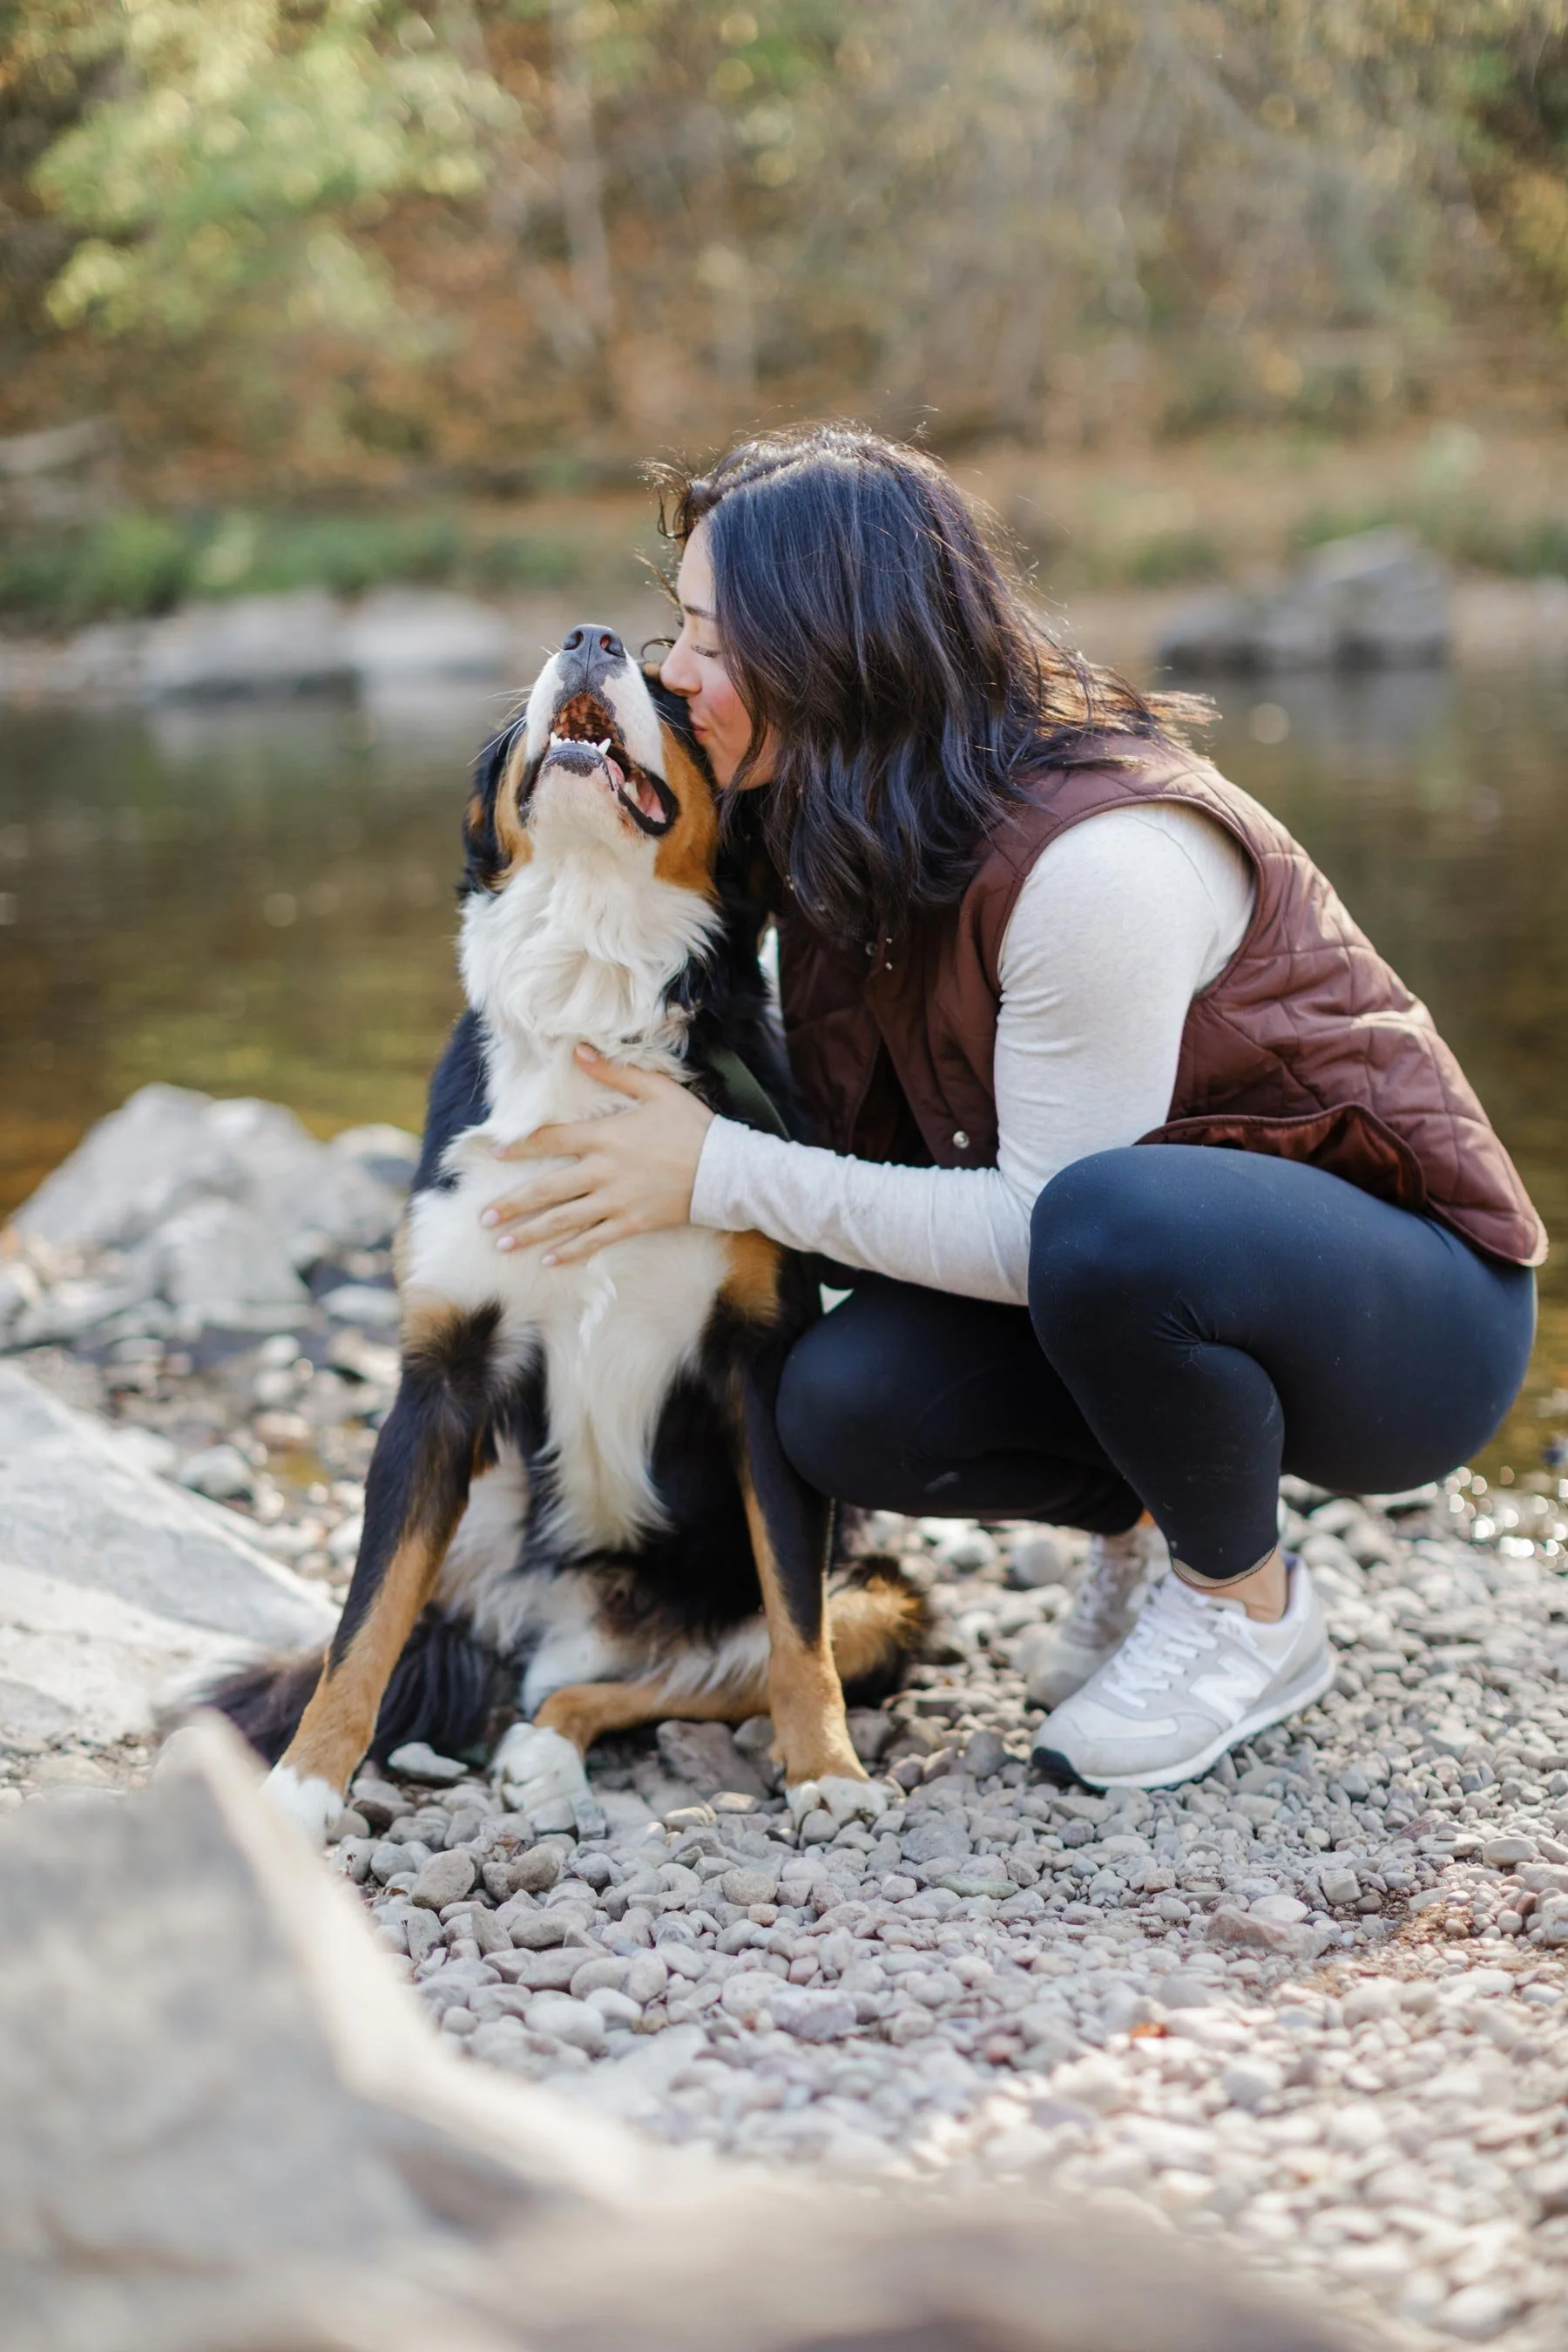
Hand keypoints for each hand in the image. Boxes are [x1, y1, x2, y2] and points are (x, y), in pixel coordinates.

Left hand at [481, 1046, 714, 1264]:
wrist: (726, 1170)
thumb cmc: (692, 1126)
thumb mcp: (657, 1089)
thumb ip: (614, 1072)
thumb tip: (579, 1051)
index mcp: (605, 1136)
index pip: (552, 1140)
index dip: (521, 1147)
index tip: (495, 1156)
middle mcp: (603, 1171)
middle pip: (548, 1189)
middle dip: (512, 1204)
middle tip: (483, 1217)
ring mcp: (616, 1201)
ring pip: (564, 1220)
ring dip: (531, 1233)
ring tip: (502, 1243)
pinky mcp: (632, 1223)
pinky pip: (595, 1240)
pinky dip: (571, 1251)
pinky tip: (549, 1260)